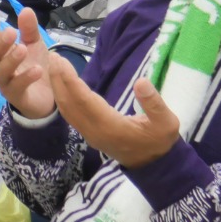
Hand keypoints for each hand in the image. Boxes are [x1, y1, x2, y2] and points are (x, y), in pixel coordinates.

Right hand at [0, 10, 52, 119]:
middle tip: (11, 31)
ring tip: (23, 49)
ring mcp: (5, 82)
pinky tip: (37, 70)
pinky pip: (17, 86)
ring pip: (1, 71)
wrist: (46, 96)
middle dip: (0, 43)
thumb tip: (25, 9)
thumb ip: (29, 29)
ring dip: (11, 59)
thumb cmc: (34, 66)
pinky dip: (26, 77)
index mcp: (0, 53)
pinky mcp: (16, 96)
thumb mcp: (34, 45)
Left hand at [49, 57, 180, 168]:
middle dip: (59, 79)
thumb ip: (154, 103)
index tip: (62, 62)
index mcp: (110, 127)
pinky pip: (69, 113)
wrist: (152, 166)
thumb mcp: (167, 122)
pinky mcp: (88, 133)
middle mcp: (94, 130)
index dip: (71, 81)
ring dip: (58, 86)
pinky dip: (62, 96)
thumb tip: (141, 82)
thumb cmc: (159, 141)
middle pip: (69, 103)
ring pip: (66, 109)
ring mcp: (89, 134)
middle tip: (53, 56)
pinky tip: (61, 82)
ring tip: (54, 64)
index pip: (84, 101)